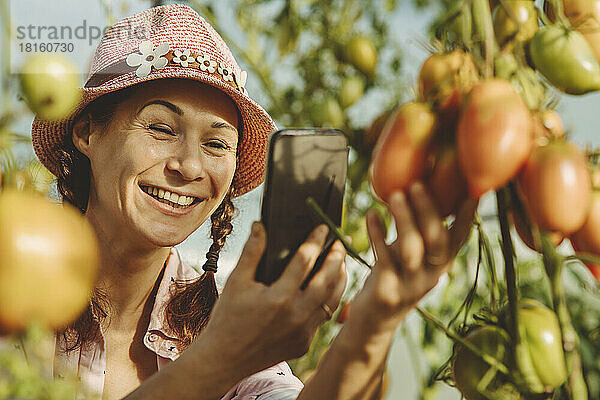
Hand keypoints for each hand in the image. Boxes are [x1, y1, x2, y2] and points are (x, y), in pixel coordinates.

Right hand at [201, 222, 346, 375]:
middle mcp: (296, 316)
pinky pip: (323, 317)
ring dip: (339, 279)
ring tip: (341, 262)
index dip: (316, 241)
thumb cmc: (227, 318)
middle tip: (341, 242)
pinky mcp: (304, 344)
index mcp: (279, 298)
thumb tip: (260, 225)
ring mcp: (303, 332)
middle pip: (327, 280)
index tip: (323, 228)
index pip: (305, 260)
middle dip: (337, 257)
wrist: (224, 360)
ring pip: (332, 300)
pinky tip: (327, 289)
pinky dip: (328, 300)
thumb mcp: (235, 282)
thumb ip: (251, 252)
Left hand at [352, 182, 476, 327]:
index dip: (467, 215)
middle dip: (428, 211)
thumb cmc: (394, 274)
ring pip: (412, 249)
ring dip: (404, 220)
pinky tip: (372, 215)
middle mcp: (431, 275)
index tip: (472, 190)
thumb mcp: (412, 253)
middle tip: (417, 185)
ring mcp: (409, 286)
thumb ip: (419, 228)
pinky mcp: (387, 292)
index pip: (460, 238)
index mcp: (441, 263)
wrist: (374, 320)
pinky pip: (383, 259)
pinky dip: (377, 234)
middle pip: (437, 241)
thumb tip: (421, 184)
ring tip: (395, 195)